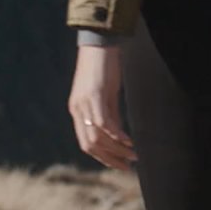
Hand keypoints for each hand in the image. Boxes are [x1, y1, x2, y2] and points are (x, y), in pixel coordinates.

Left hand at [69, 44, 135, 168]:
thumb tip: (118, 135)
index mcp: (77, 111)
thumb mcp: (105, 94)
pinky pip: (104, 123)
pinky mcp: (95, 95)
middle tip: (127, 166)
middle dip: (110, 159)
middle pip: (90, 145)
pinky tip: (129, 142)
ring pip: (98, 137)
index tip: (118, 164)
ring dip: (117, 150)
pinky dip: (117, 136)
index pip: (85, 143)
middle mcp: (77, 110)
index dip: (102, 157)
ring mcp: (84, 103)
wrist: (99, 43)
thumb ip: (109, 114)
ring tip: (133, 155)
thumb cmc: (103, 67)